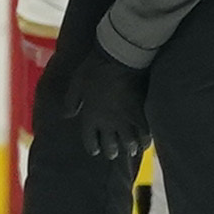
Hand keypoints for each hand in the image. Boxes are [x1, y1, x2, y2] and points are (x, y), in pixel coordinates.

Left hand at [32, 30, 150, 163]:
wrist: (117, 59)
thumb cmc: (93, 69)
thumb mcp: (75, 84)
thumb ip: (71, 102)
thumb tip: (66, 116)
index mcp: (90, 116)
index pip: (90, 139)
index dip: (93, 146)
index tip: (95, 151)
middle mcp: (107, 122)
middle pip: (110, 144)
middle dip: (111, 150)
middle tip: (112, 154)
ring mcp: (125, 120)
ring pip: (128, 142)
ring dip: (129, 147)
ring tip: (131, 150)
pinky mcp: (140, 113)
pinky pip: (145, 133)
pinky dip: (146, 140)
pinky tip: (146, 144)